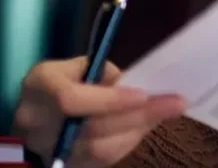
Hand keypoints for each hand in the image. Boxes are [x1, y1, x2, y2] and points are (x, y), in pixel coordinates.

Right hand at [12, 56, 184, 167]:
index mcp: (40, 84)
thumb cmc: (67, 79)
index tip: (144, 95)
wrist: (39, 114)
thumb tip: (136, 88)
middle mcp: (37, 121)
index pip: (70, 99)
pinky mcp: (67, 164)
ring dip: (139, 129)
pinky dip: (130, 141)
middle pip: (91, 128)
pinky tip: (148, 125)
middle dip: (138, 116)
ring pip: (99, 150)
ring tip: (167, 111)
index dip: (109, 100)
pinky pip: (102, 160)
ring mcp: (48, 148)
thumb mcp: (81, 65)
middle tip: (176, 103)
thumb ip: (105, 75)